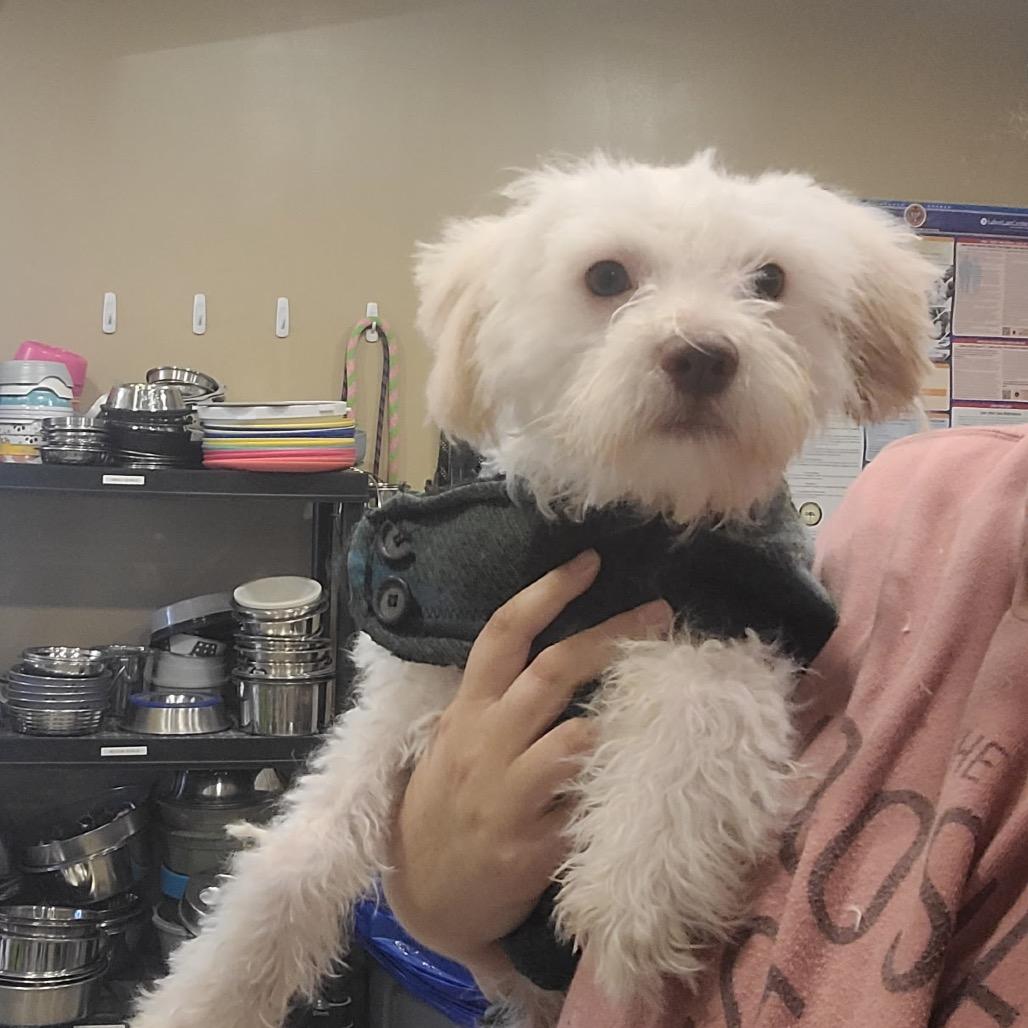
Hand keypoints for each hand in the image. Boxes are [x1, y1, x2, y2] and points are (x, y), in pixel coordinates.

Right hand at [383, 550, 671, 992]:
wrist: (423, 899)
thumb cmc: (442, 807)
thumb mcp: (450, 743)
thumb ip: (492, 703)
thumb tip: (552, 653)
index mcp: (466, 712)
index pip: (503, 635)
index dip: (545, 592)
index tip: (589, 561)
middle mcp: (487, 744)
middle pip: (554, 672)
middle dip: (611, 635)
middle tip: (661, 611)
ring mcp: (510, 797)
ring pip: (579, 739)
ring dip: (627, 715)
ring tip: (670, 694)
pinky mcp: (534, 849)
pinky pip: (589, 809)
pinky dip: (624, 790)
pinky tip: (657, 773)